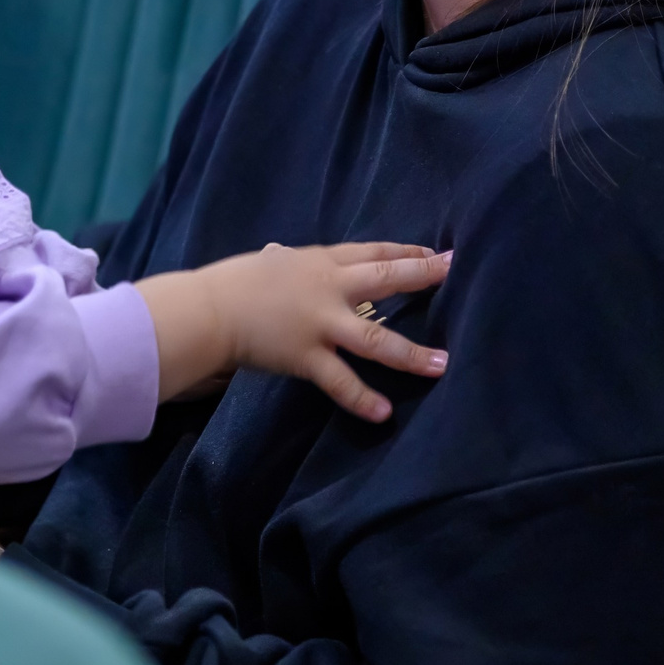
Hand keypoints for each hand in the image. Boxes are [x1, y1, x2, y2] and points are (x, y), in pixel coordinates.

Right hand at [139, 242, 451, 422]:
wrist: (209, 311)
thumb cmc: (233, 284)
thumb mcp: (266, 263)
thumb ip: (282, 262)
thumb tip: (277, 253)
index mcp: (319, 262)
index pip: (372, 252)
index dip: (405, 252)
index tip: (434, 254)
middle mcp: (328, 289)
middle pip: (385, 279)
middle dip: (422, 276)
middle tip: (455, 272)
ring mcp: (320, 325)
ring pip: (375, 339)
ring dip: (411, 353)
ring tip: (442, 364)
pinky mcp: (307, 357)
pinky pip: (340, 381)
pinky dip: (362, 398)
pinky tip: (383, 412)